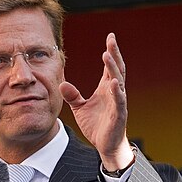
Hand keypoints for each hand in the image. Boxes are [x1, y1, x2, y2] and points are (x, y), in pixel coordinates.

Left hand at [60, 32, 133, 170]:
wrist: (105, 145)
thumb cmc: (96, 124)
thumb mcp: (79, 108)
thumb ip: (72, 95)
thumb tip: (61, 83)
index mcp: (107, 88)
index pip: (110, 66)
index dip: (111, 51)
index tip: (110, 36)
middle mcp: (115, 92)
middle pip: (117, 68)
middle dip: (114, 53)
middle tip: (111, 39)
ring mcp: (119, 102)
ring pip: (119, 81)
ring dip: (113, 68)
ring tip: (107, 55)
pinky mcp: (119, 115)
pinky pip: (120, 101)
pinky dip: (117, 91)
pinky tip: (114, 82)